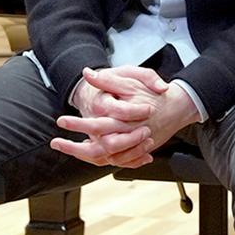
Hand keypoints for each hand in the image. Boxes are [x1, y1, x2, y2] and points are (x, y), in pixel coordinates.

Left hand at [53, 66, 197, 166]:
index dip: (77, 125)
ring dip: (85, 155)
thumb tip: (87, 73)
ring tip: (68, 149)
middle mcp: (127, 135)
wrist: (177, 107)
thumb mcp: (131, 80)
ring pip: (106, 158)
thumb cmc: (153, 93)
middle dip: (74, 148)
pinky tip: (89, 153)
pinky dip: (102, 159)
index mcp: (124, 118)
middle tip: (56, 143)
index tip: (61, 121)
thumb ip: (108, 79)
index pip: (96, 126)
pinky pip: (117, 161)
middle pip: (98, 149)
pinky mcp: (137, 150)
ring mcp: (133, 145)